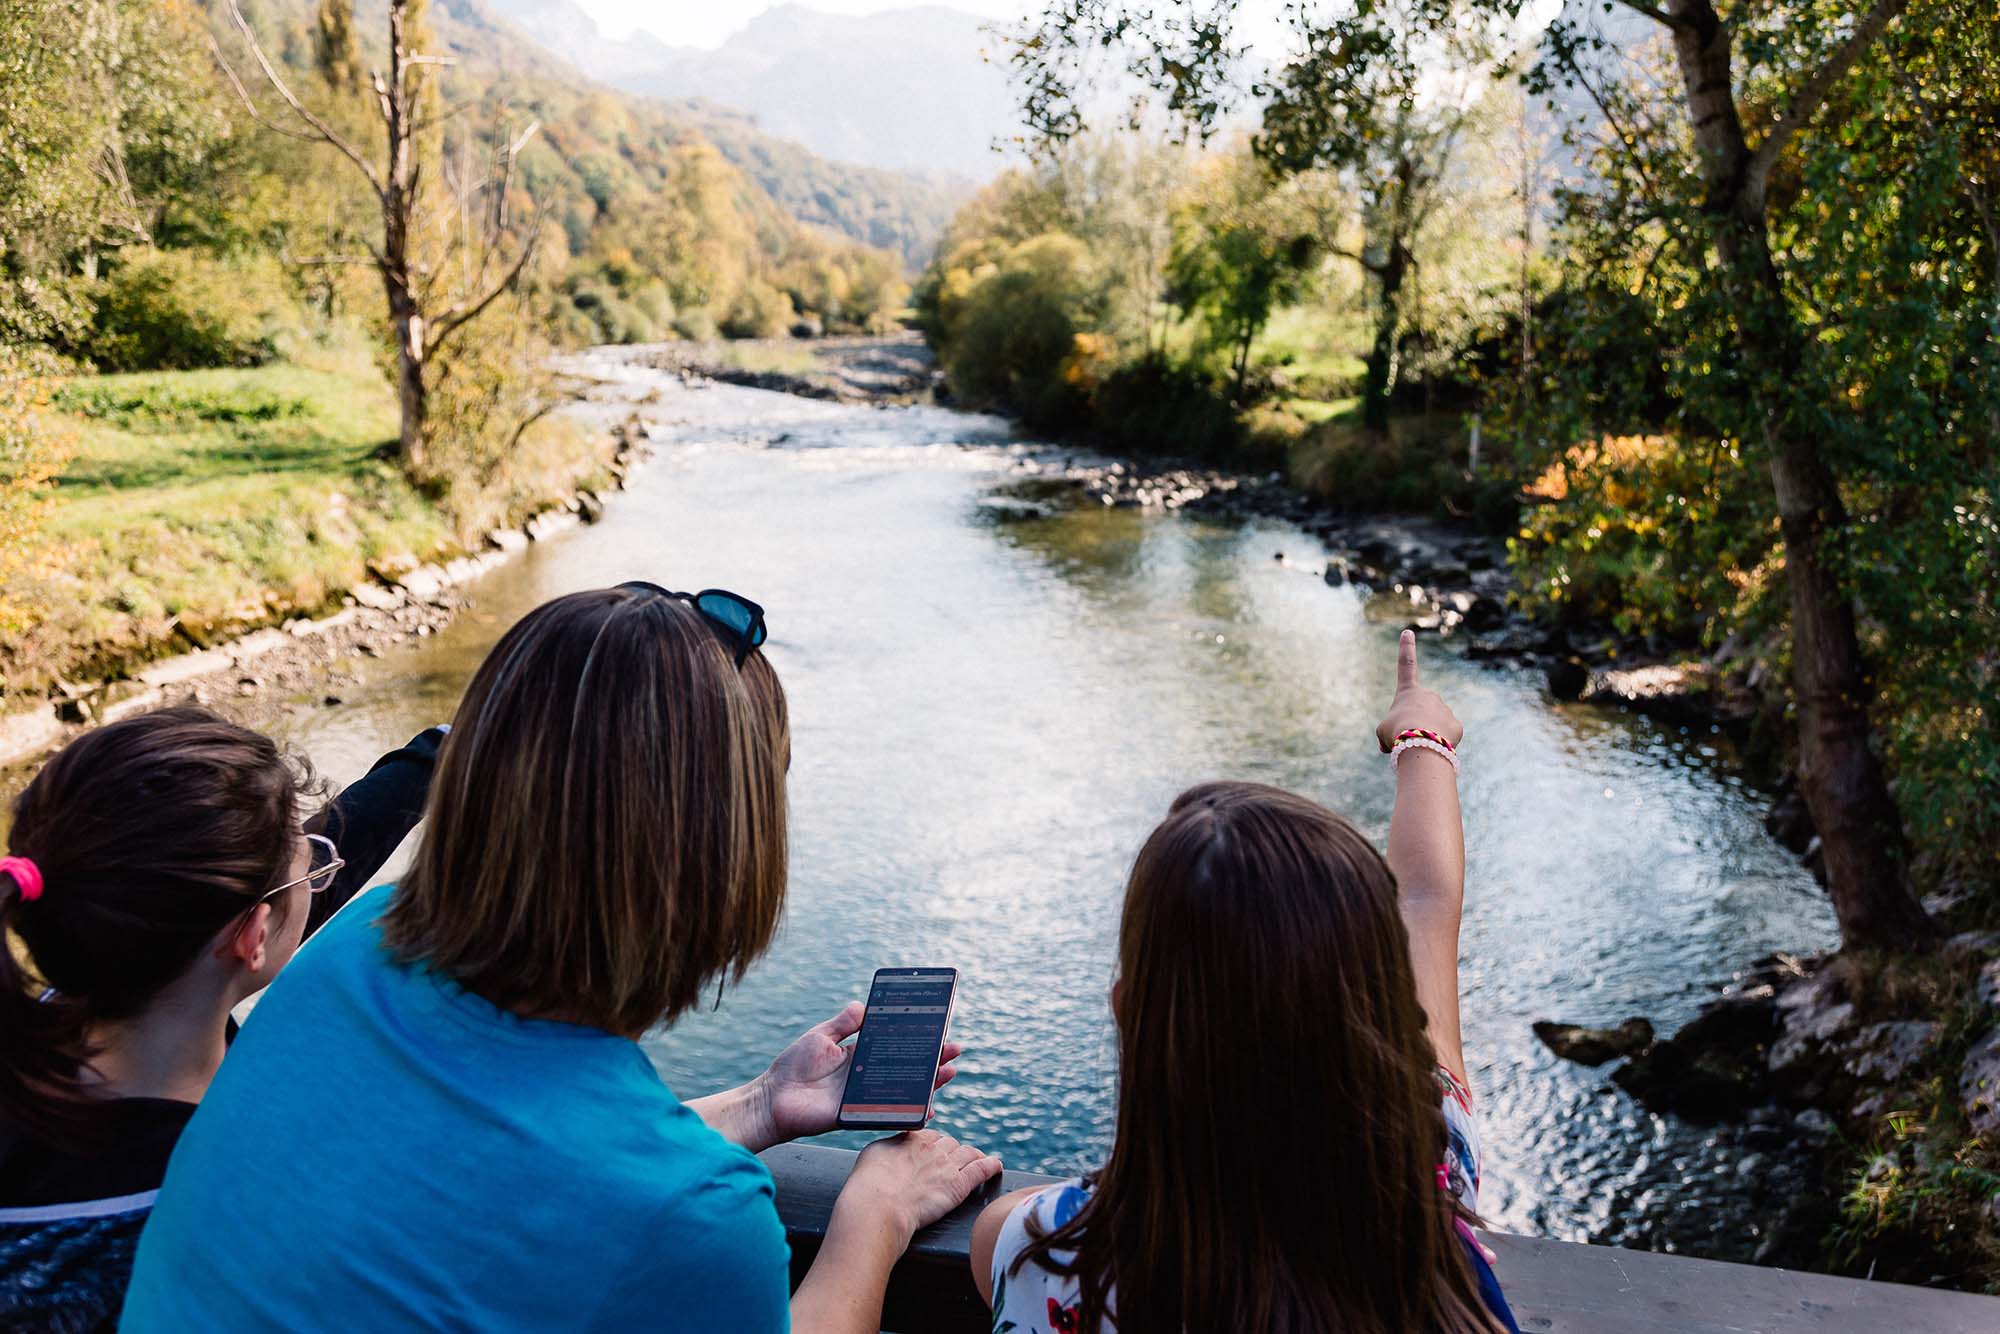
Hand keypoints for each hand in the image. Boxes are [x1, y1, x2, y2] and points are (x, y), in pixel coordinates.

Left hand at [753, 1002, 962, 1144]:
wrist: (770, 1100)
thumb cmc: (791, 1067)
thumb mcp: (819, 1037)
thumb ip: (843, 1024)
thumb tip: (865, 1005)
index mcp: (859, 1056)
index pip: (894, 1046)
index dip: (916, 1040)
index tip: (938, 1030)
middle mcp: (867, 1077)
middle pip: (906, 1068)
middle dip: (932, 1060)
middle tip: (954, 1050)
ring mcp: (864, 1097)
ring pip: (903, 1090)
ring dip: (928, 1083)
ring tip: (949, 1072)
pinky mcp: (857, 1114)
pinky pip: (888, 1113)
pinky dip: (909, 1111)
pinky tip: (928, 1108)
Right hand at [839, 1129, 1002, 1240]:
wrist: (877, 1204)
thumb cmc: (869, 1182)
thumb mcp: (874, 1152)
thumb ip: (890, 1145)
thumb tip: (896, 1145)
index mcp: (913, 1138)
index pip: (932, 1136)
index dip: (934, 1145)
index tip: (933, 1153)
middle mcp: (933, 1148)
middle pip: (951, 1144)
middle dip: (952, 1152)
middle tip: (952, 1163)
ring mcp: (948, 1166)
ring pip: (968, 1153)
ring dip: (973, 1156)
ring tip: (978, 1160)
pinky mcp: (958, 1185)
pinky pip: (981, 1170)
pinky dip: (991, 1166)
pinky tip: (996, 1166)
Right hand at [1376, 629, 1462, 752]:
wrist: (1420, 744)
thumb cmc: (1397, 733)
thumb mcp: (1384, 732)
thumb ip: (1389, 732)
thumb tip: (1390, 744)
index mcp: (1408, 691)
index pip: (1405, 665)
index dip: (1406, 648)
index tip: (1408, 632)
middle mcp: (1428, 695)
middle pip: (1419, 711)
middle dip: (1414, 725)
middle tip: (1407, 738)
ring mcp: (1444, 708)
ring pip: (1433, 725)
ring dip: (1426, 736)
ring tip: (1420, 744)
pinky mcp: (1456, 724)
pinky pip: (1445, 735)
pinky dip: (1438, 743)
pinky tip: (1433, 747)